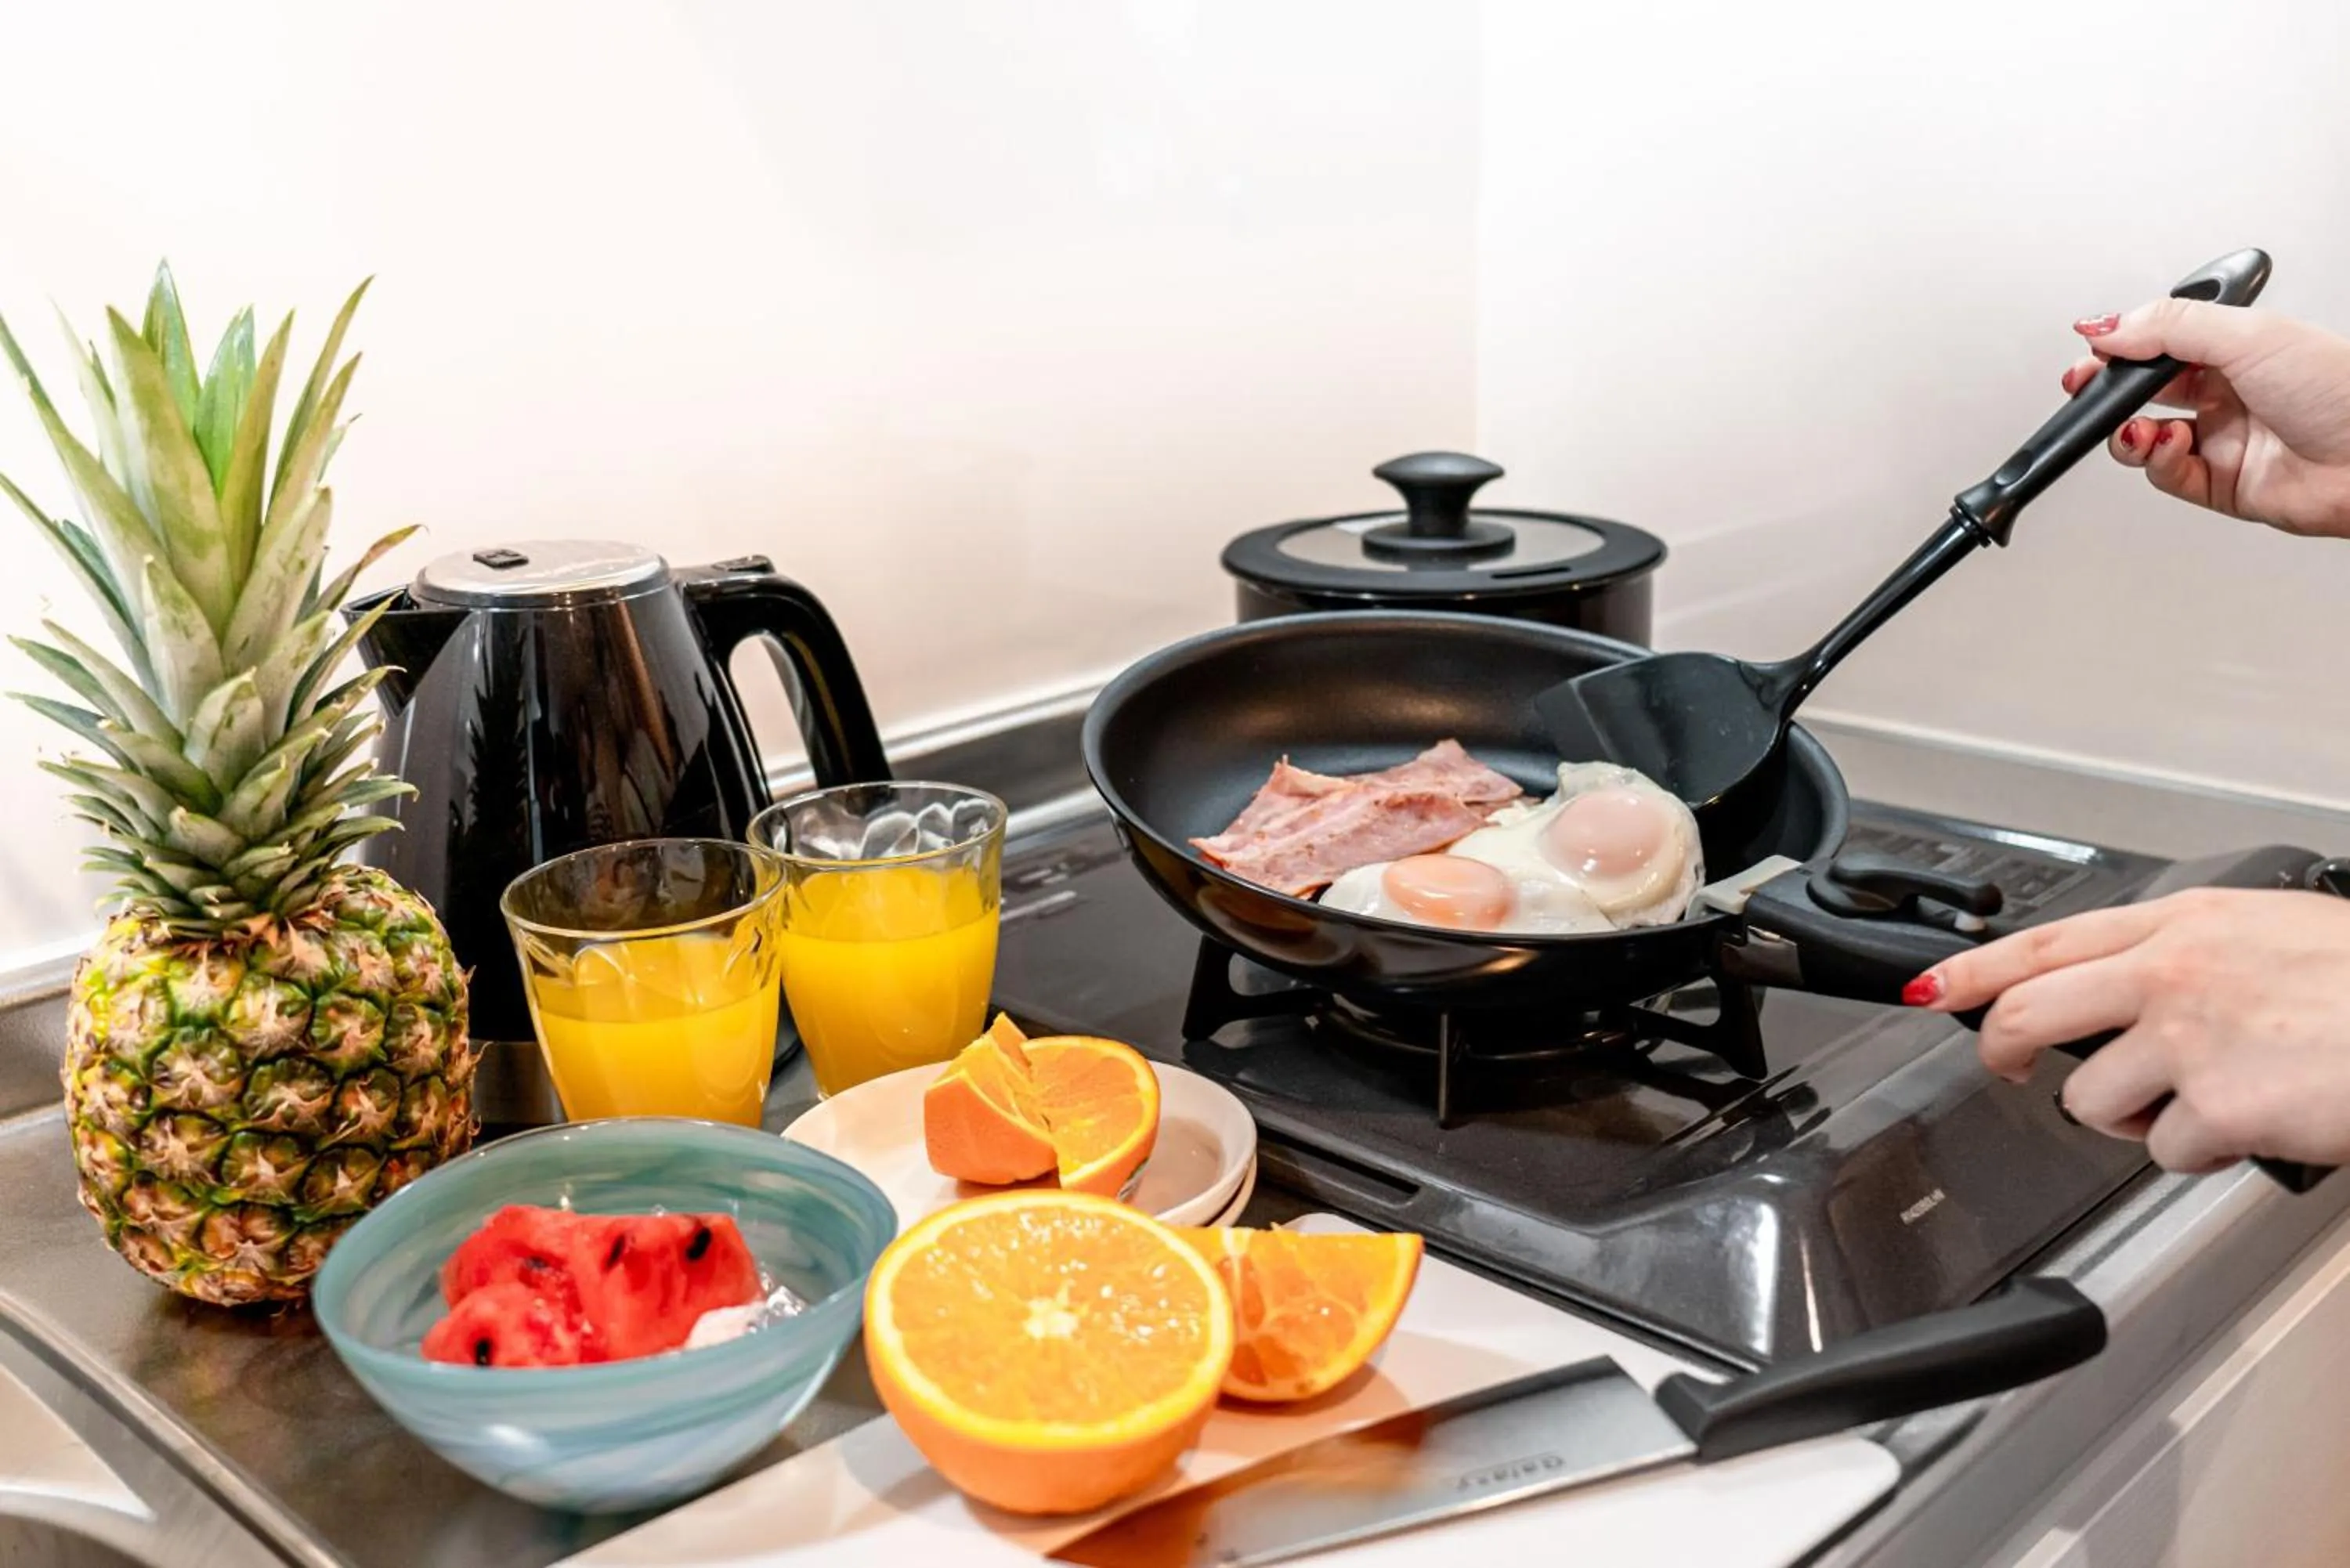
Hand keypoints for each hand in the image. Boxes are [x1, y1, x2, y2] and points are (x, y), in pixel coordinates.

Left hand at [1911, 889, 2349, 1170]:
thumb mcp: (2272, 936)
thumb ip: (2190, 955)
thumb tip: (2129, 986)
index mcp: (2186, 924)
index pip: (2044, 941)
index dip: (1972, 969)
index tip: (1933, 988)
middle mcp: (2171, 972)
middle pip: (2029, 1014)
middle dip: (2003, 1052)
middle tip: (2009, 1070)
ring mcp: (2188, 1038)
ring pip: (2093, 1099)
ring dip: (2134, 1118)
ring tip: (2202, 1103)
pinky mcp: (2215, 1106)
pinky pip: (2166, 1152)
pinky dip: (2200, 1154)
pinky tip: (2249, 1128)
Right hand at [2065, 301, 2349, 537]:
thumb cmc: (2339, 389)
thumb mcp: (2248, 335)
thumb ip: (2170, 326)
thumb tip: (2107, 324)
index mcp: (2236, 348)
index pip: (2160, 342)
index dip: (2122, 346)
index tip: (2092, 348)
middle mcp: (2228, 392)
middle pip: (2145, 391)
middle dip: (2109, 392)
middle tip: (2087, 389)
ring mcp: (2224, 439)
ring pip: (2148, 439)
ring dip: (2129, 434)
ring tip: (2135, 429)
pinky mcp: (2222, 484)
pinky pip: (2169, 476)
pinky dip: (2158, 464)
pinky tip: (2168, 447)